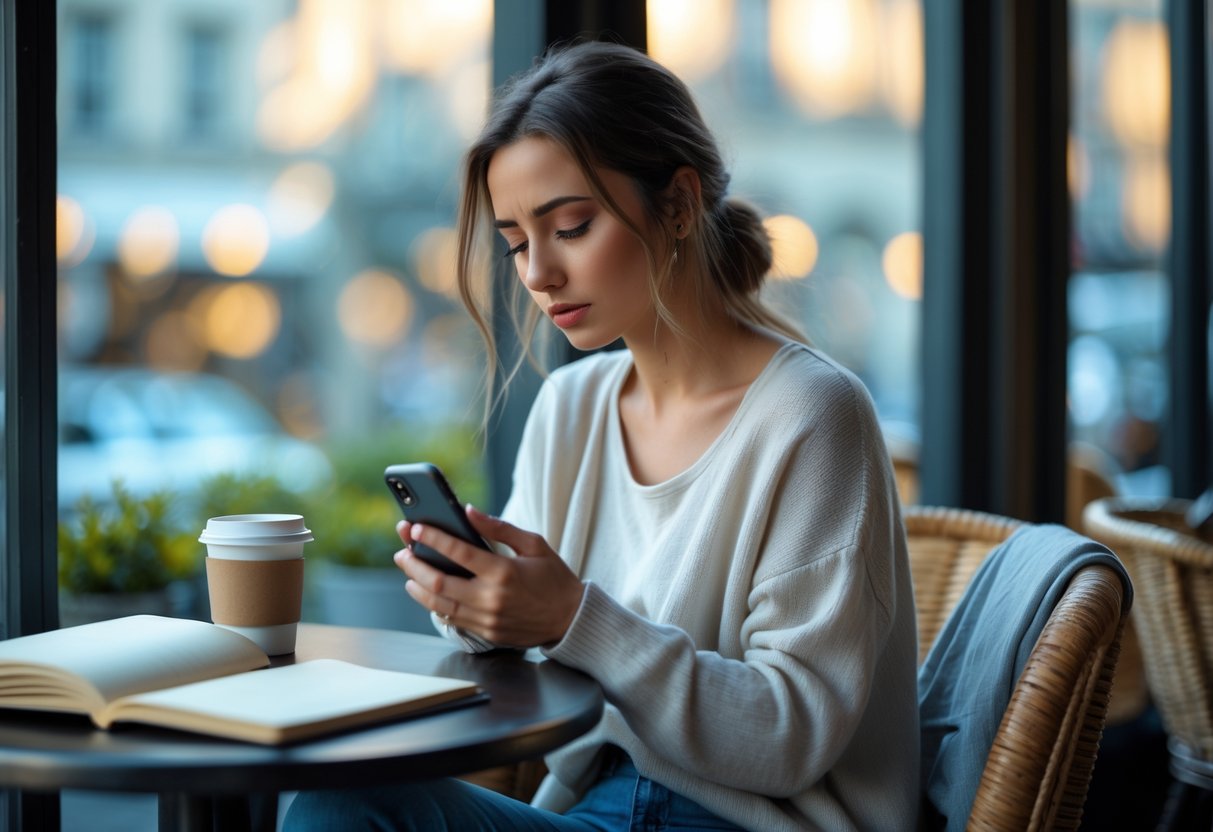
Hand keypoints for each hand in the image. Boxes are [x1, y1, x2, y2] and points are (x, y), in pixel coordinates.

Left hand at [393, 507, 584, 647]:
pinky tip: (429, 594)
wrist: (571, 619)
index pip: (458, 551)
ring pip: (439, 604)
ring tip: (408, 575)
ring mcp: (487, 618)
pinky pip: (452, 619)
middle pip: (439, 581)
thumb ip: (499, 528)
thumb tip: (469, 512)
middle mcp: (491, 597)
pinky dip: (436, 606)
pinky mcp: (486, 633)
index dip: (432, 538)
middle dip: (414, 565)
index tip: (416, 528)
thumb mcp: (534, 544)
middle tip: (402, 553)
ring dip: (418, 588)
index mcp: (503, 571)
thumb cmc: (555, 578)